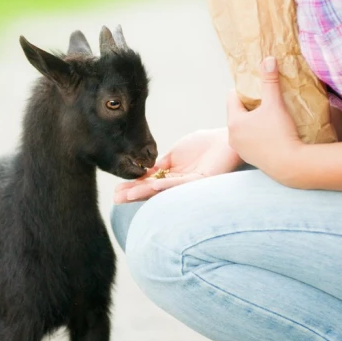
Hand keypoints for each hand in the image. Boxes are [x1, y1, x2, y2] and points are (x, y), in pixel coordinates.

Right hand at [114, 128, 242, 202]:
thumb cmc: (204, 145)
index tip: (116, 190)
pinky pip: (180, 184)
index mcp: (172, 177)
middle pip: (153, 191)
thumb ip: (161, 163)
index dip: (133, 186)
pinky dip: (165, 185)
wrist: (225, 140)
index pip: (149, 184)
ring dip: (144, 193)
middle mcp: (179, 184)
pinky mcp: (201, 181)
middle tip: (115, 199)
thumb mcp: (175, 153)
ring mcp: (189, 185)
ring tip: (127, 195)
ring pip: (163, 191)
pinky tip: (152, 185)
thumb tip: (143, 171)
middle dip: (133, 194)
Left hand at [226, 56, 303, 182]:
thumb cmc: (281, 133)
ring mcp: (240, 149)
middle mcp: (232, 136)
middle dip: (249, 105)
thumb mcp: (275, 104)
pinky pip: (249, 141)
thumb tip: (268, 59)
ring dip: (252, 121)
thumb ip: (270, 81)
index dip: (244, 89)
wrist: (290, 165)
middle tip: (264, 99)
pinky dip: (256, 135)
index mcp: (234, 121)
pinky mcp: (249, 158)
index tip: (256, 86)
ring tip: (268, 116)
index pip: (232, 97)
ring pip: (243, 128)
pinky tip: (270, 133)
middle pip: (237, 113)